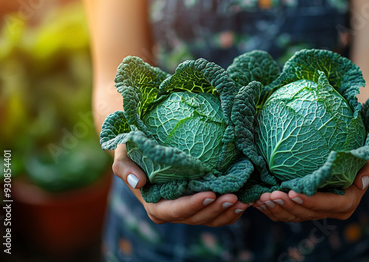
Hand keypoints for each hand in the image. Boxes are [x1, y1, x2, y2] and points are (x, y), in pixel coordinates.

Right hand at [111, 144, 249, 226]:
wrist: (145, 150)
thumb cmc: (133, 151)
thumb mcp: (122, 156)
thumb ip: (125, 169)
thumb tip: (139, 181)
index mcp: (155, 205)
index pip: (174, 210)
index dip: (192, 205)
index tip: (210, 193)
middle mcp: (172, 212)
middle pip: (196, 218)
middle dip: (215, 210)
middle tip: (234, 196)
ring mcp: (188, 210)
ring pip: (210, 219)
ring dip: (227, 213)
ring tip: (243, 201)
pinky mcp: (200, 205)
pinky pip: (217, 214)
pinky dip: (231, 212)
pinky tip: (245, 201)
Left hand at [253, 158, 368, 221]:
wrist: (353, 165)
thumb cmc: (360, 161)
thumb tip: (362, 181)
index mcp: (344, 203)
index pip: (325, 205)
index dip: (308, 201)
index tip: (292, 192)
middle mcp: (328, 211)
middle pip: (304, 213)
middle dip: (285, 206)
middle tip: (269, 195)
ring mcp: (314, 211)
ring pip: (291, 215)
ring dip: (274, 209)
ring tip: (260, 199)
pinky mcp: (302, 207)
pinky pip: (285, 212)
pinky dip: (271, 208)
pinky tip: (257, 200)